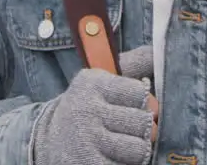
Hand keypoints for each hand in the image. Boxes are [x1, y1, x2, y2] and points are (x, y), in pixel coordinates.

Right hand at [31, 47, 156, 164]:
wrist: (47, 143)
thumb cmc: (87, 109)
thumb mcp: (101, 82)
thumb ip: (132, 65)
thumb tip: (159, 51)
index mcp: (91, 83)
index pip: (139, 92)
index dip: (140, 102)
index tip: (128, 106)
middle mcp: (86, 110)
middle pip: (143, 122)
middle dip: (140, 130)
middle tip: (122, 129)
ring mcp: (86, 141)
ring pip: (139, 149)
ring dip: (134, 152)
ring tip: (117, 147)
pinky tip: (110, 159)